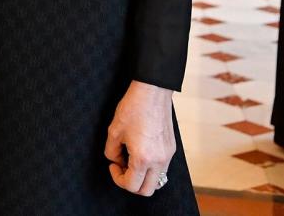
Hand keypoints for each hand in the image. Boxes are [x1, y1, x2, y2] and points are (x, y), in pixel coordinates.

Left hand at [104, 81, 176, 195]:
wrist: (152, 94)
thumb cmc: (132, 110)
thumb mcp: (114, 131)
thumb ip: (112, 152)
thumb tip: (116, 160)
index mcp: (143, 158)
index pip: (131, 185)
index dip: (118, 178)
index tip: (113, 164)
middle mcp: (159, 161)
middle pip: (147, 190)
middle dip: (131, 183)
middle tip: (122, 166)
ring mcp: (168, 156)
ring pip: (157, 181)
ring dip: (142, 177)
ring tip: (131, 159)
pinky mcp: (171, 149)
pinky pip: (162, 169)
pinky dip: (150, 168)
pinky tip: (140, 152)